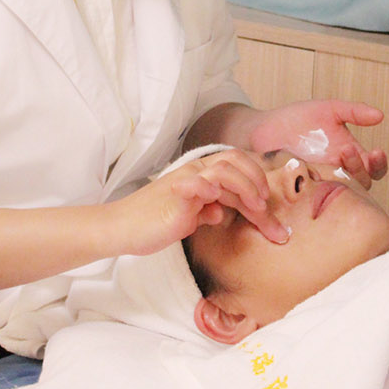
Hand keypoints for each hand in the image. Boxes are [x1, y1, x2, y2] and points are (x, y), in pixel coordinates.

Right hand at [113, 147, 290, 254]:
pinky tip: (222, 206)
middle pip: (235, 160)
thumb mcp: (187, 217)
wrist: (122, 228)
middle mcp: (194, 172)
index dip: (255, 180)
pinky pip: (200, 183)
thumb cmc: (152, 223)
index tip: (267, 207)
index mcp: (199, 174)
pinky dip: (215, 189)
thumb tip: (220, 212)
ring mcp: (186, 181)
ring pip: (224, 170)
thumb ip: (204, 211)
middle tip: (266, 207)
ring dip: (246, 188)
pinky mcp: (178, 196)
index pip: (235, 165)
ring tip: (256, 209)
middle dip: (258, 181)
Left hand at [247, 100, 386, 188]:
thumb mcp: (329, 110)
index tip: (375, 152)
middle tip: (345, 151)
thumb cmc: (298, 120)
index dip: (378, 164)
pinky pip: (312, 202)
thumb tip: (380, 115)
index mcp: (350, 158)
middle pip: (361, 184)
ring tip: (328, 162)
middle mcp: (338, 175)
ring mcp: (320, 186)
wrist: (263, 129)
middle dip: (358, 169)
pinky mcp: (300, 195)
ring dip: (338, 181)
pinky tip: (310, 178)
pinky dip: (314, 193)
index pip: (374, 168)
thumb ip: (353, 112)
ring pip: (339, 195)